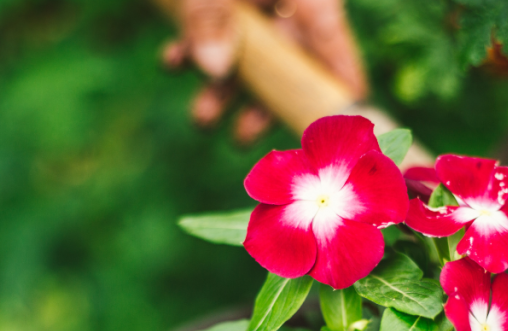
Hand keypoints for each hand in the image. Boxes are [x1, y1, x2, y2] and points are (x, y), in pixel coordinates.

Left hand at [162, 0, 367, 143]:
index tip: (336, 130)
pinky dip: (194, 45)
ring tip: (201, 117)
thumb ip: (208, 15)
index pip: (332, 42)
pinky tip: (171, 59)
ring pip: (249, 47)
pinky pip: (217, 25)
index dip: (336, 87)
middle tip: (241, 137)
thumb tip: (215, 69)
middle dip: (261, 99)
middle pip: (288, 56)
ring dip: (222, 84)